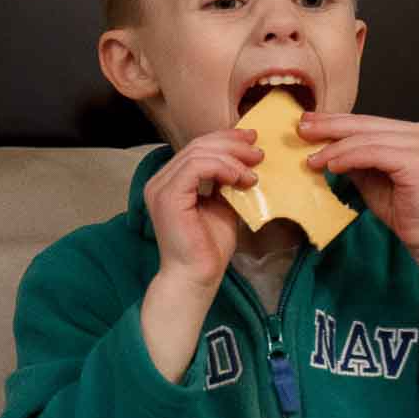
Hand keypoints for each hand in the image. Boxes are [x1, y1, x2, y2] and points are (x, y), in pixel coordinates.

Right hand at [143, 128, 261, 296]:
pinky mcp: (167, 196)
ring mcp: (160, 187)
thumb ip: (226, 182)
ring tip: (253, 171)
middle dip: (232, 144)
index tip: (252, 141)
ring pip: (198, 153)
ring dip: (231, 158)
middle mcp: (160, 181)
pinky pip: (195, 167)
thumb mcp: (223, 204)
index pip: (197, 148)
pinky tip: (239, 178)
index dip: (225, 140)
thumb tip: (245, 161)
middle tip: (258, 151)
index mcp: (171, 181)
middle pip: (197, 146)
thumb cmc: (209, 247)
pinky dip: (221, 167)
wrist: (197, 277)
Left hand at [298, 113, 418, 254]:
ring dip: (334, 148)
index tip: (306, 122)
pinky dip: (348, 158)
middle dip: (329, 126)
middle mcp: (418, 132)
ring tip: (312, 158)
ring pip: (366, 139)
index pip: (365, 121)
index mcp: (409, 132)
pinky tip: (331, 166)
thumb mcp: (368, 175)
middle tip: (301, 129)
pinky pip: (373, 154)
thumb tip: (320, 142)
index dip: (334, 120)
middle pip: (364, 125)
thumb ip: (351, 156)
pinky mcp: (416, 160)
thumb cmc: (399, 207)